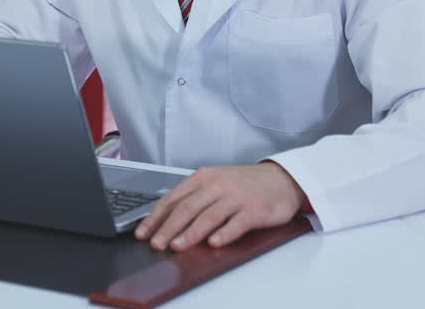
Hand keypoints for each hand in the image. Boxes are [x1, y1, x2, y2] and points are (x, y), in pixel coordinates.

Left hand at [134, 162, 305, 250]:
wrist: (281, 179)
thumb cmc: (244, 184)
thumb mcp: (215, 183)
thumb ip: (194, 198)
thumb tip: (166, 221)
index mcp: (203, 178)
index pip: (173, 199)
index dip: (156, 217)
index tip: (143, 233)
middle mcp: (217, 185)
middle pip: (187, 208)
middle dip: (168, 228)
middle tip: (156, 244)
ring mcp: (236, 197)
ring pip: (208, 216)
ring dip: (191, 233)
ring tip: (178, 246)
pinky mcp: (255, 210)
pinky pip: (237, 223)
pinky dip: (224, 233)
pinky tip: (214, 243)